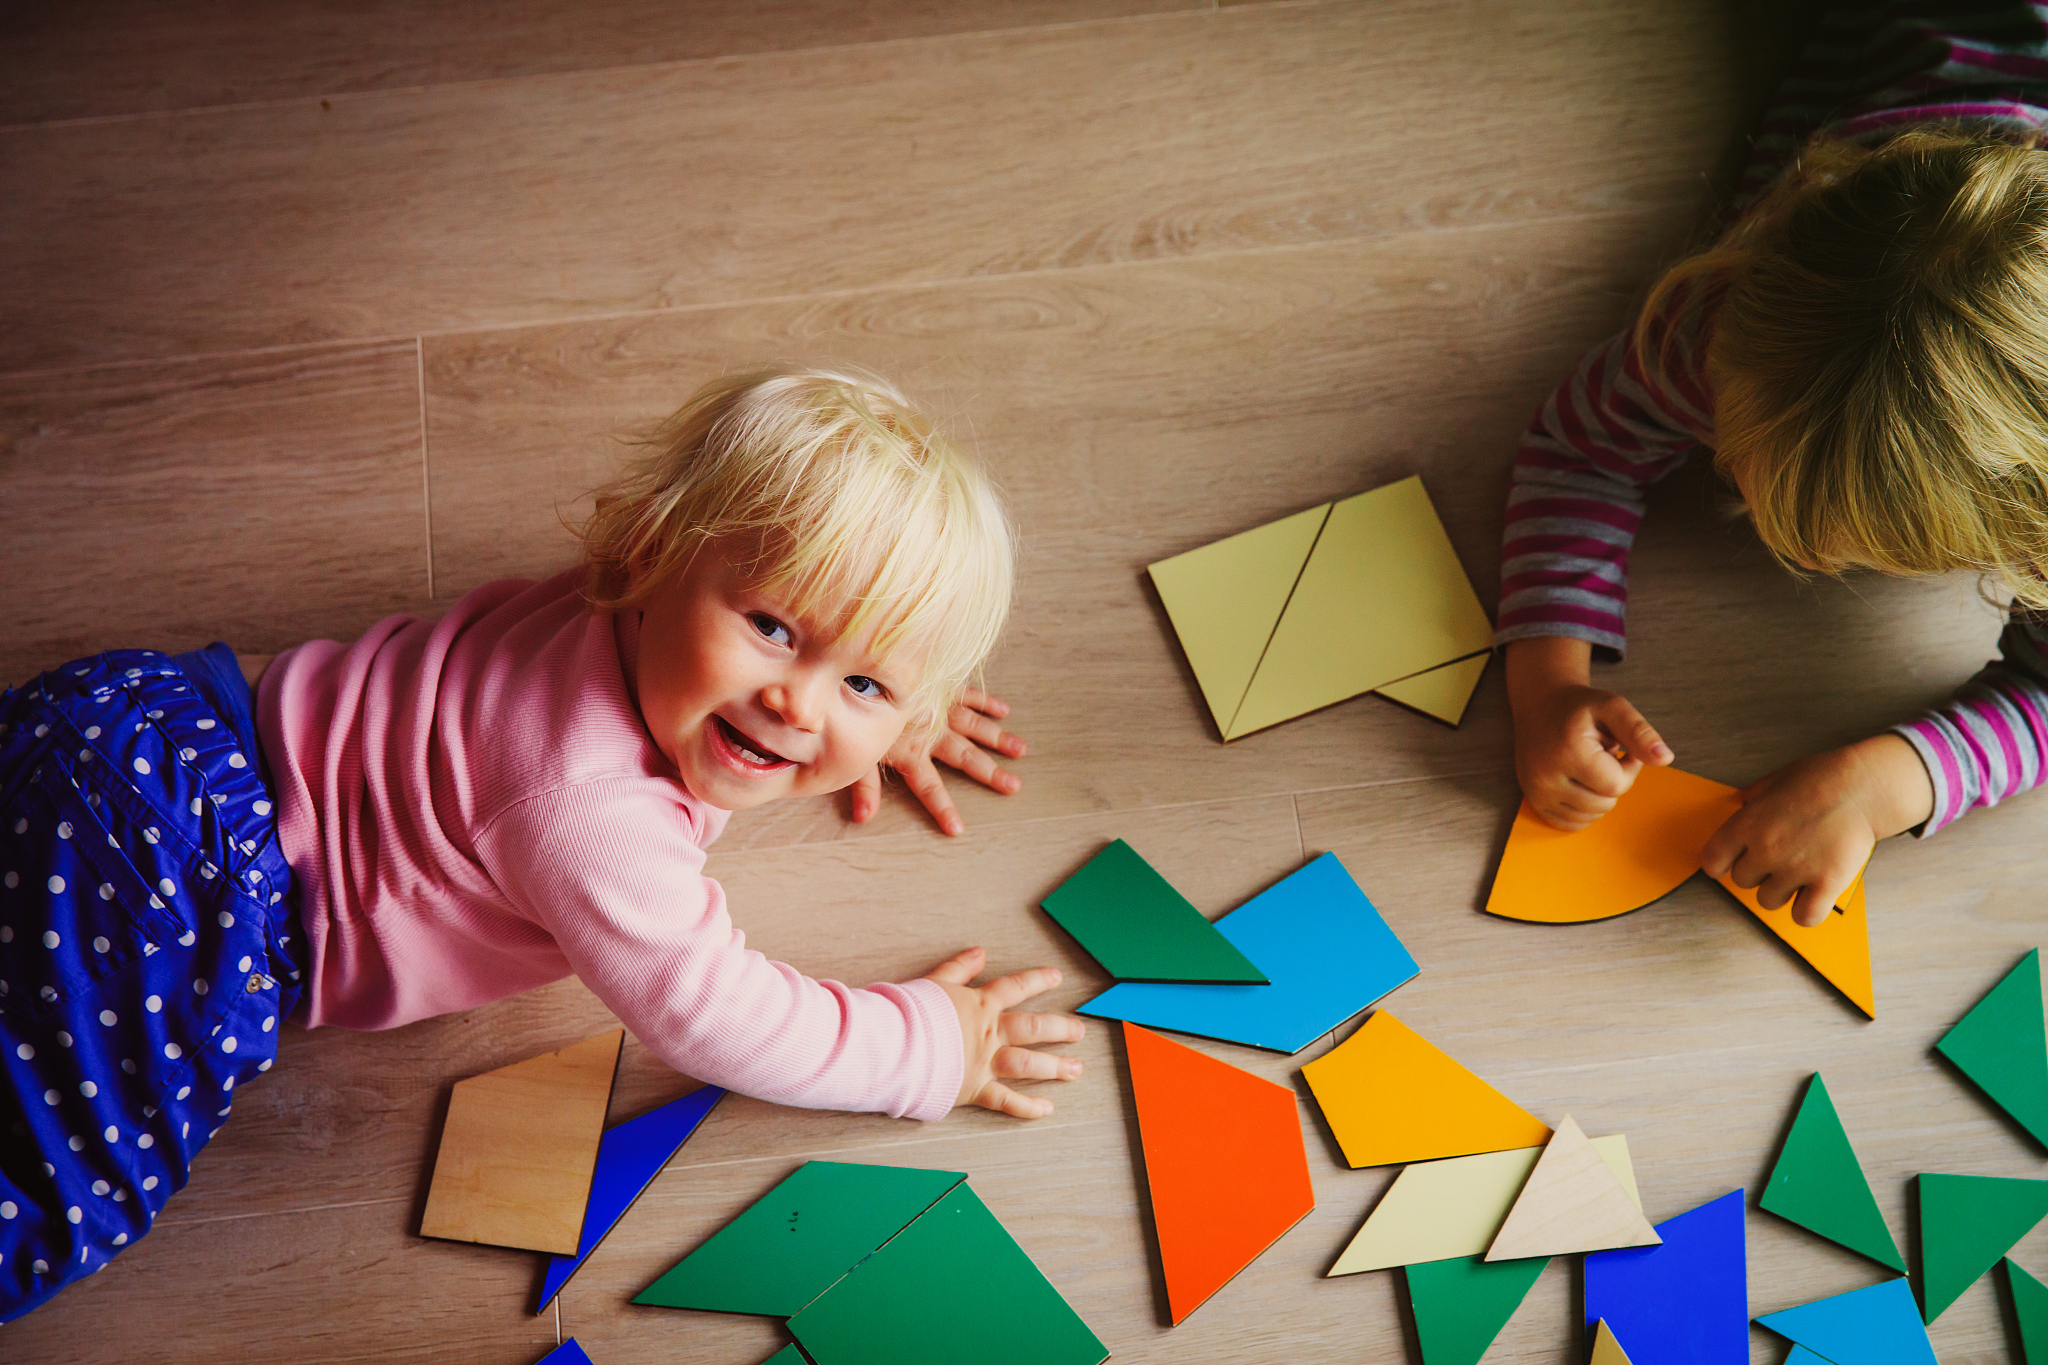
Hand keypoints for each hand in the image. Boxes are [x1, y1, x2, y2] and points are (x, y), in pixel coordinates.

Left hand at [850, 687, 1025, 835]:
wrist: (859, 668)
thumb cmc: (853, 708)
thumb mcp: (856, 751)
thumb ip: (864, 785)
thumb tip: (864, 818)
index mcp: (910, 751)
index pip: (929, 787)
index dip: (943, 809)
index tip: (958, 829)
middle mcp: (931, 732)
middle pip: (965, 757)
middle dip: (990, 774)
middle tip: (1013, 786)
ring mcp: (939, 707)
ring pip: (975, 726)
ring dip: (998, 739)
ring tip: (1020, 750)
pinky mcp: (940, 686)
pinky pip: (968, 695)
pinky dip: (986, 702)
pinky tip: (1004, 710)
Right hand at [925, 947, 1084, 1117]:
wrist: (896, 1045)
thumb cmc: (910, 1012)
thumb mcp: (935, 982)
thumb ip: (959, 967)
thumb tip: (979, 952)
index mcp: (980, 1005)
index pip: (1016, 987)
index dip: (1038, 980)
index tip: (1057, 977)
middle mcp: (989, 1033)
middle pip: (1033, 1028)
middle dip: (1059, 1029)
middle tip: (1079, 1031)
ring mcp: (985, 1062)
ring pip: (1029, 1064)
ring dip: (1055, 1067)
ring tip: (1076, 1069)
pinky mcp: (975, 1089)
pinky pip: (1007, 1100)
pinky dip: (1027, 1107)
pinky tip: (1046, 1108)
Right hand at [1505, 637, 1672, 829]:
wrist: (1539, 707)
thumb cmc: (1580, 708)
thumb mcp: (1613, 707)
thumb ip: (1640, 732)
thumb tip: (1666, 759)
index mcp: (1568, 752)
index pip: (1617, 785)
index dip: (1628, 768)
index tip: (1619, 748)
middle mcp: (1547, 777)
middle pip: (1605, 804)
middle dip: (1612, 781)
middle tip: (1601, 755)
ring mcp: (1537, 793)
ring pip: (1590, 816)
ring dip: (1597, 795)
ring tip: (1586, 766)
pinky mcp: (1534, 803)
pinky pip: (1573, 823)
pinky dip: (1583, 808)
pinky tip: (1578, 782)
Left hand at [1700, 735, 1932, 926]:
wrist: (1865, 786)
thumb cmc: (1822, 778)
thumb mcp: (1775, 781)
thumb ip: (1752, 800)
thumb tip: (1739, 808)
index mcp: (1747, 823)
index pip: (1712, 861)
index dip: (1721, 863)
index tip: (1732, 862)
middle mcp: (1766, 849)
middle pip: (1742, 881)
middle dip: (1758, 871)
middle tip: (1780, 857)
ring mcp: (1795, 868)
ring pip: (1768, 901)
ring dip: (1781, 890)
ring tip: (1800, 870)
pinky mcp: (1827, 883)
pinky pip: (1803, 916)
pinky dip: (1806, 911)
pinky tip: (1813, 894)